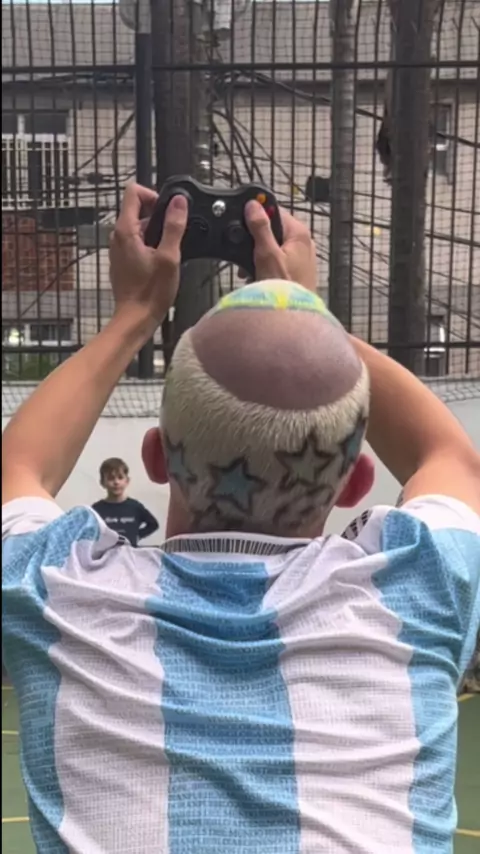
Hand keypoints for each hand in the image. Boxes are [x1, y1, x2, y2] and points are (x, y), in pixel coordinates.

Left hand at [109, 182, 187, 323]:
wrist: (135, 319)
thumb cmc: (151, 292)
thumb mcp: (169, 257)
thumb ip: (174, 226)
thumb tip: (179, 202)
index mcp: (125, 230)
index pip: (133, 192)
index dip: (153, 195)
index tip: (168, 211)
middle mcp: (117, 236)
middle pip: (137, 209)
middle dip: (158, 216)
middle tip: (174, 234)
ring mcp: (118, 249)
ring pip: (138, 227)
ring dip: (156, 233)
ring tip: (170, 251)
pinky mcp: (123, 261)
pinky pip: (136, 243)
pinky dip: (150, 245)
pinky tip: (161, 262)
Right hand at [243, 201, 317, 292]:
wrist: (293, 318)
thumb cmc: (284, 288)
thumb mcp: (266, 255)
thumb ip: (260, 228)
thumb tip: (254, 206)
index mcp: (299, 234)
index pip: (275, 212)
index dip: (258, 216)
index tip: (243, 221)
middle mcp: (304, 243)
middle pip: (274, 231)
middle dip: (256, 241)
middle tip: (244, 252)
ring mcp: (302, 259)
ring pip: (274, 247)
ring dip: (258, 256)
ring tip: (248, 270)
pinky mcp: (297, 272)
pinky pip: (278, 262)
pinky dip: (265, 267)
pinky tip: (256, 278)